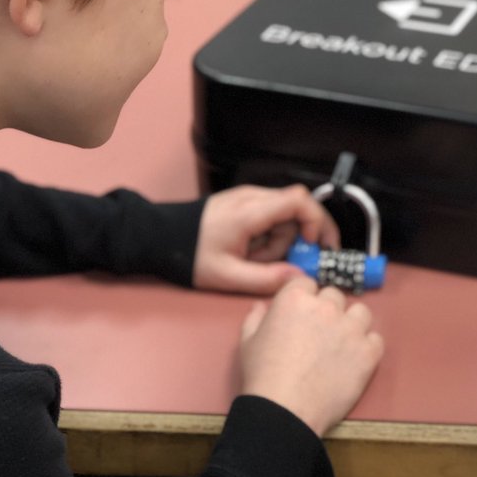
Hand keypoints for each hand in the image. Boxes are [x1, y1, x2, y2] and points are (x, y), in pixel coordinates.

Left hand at [193, 184, 339, 293]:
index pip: (299, 200)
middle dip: (293, 240)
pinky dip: (268, 235)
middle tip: (275, 263)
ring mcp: (248, 197)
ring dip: (278, 241)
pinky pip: (270, 216)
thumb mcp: (228, 277)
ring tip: (252, 259)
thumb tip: (300, 277)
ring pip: (284, 215)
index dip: (317, 221)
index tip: (316, 246)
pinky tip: (250, 250)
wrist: (159, 237)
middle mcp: (252, 197)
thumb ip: (266, 279)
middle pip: (295, 211)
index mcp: (250, 212)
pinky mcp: (244, 202)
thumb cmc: (189, 256)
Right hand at [240, 277, 383, 435]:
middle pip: (334, 296)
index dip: (304, 298)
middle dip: (327, 310)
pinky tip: (355, 360)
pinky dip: (367, 347)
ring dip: (352, 323)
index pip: (307, 283)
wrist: (284, 411)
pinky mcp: (368, 352)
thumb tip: (261, 305)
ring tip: (341, 344)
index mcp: (295, 298)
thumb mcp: (248, 342)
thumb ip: (256, 318)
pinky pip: (376, 339)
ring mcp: (350, 328)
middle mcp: (326, 307)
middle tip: (319, 334)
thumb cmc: (262, 376)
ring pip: (360, 312)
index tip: (302, 315)